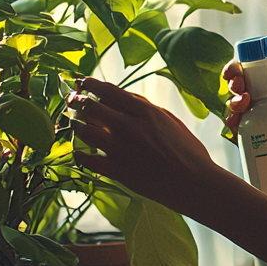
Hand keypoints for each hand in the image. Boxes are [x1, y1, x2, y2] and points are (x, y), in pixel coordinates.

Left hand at [69, 78, 228, 216]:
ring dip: (77, 126)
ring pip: (86, 132)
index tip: (80, 82)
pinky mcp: (119, 172)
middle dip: (76, 102)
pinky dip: (81, 155)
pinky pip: (89, 161)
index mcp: (145, 111)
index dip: (89, 84)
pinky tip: (79, 152)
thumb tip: (120, 97)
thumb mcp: (168, 119)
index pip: (108, 91)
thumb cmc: (187, 149)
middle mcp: (130, 127)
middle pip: (91, 108)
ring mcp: (123, 150)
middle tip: (70, 101)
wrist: (196, 183)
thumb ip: (144, 107)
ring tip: (74, 125)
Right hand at [223, 28, 266, 175]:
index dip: (237, 66)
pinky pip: (246, 132)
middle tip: (240, 89)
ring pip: (239, 108)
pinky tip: (237, 127)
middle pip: (241, 87)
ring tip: (243, 106)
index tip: (234, 70)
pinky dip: (235, 129)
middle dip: (233, 85)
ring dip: (232, 105)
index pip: (253, 67)